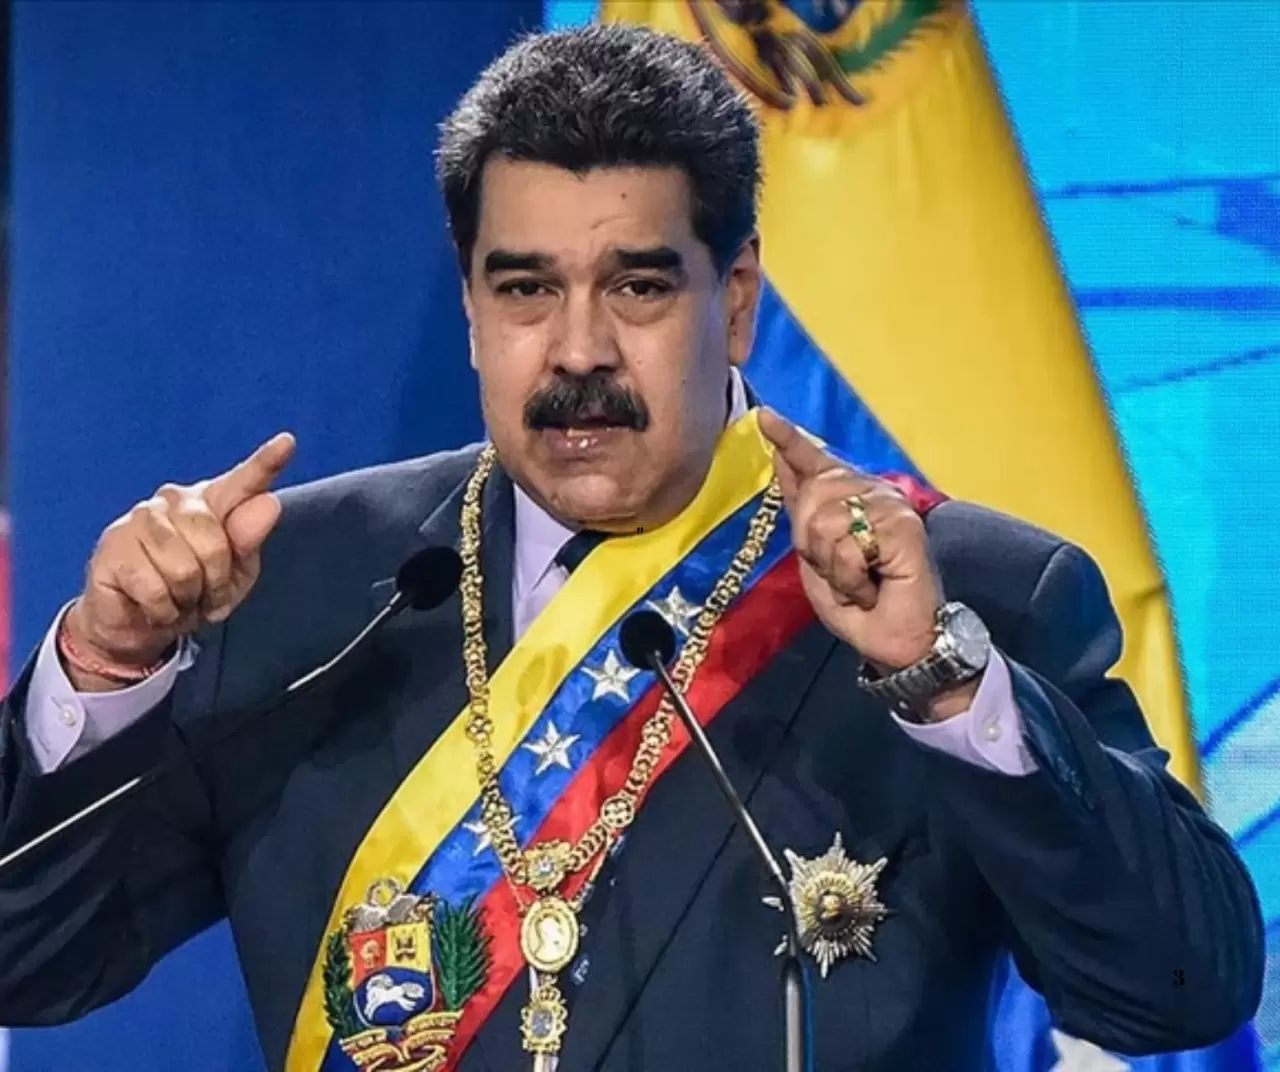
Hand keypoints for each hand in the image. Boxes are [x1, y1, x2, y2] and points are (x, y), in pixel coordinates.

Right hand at [63, 433, 296, 689]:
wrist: (139, 624)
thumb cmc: (192, 592)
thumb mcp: (233, 575)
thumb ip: (248, 540)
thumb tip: (267, 503)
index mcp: (212, 502)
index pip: (243, 482)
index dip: (266, 463)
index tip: (288, 443)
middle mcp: (174, 500)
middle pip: (213, 543)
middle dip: (214, 582)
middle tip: (202, 594)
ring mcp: (140, 519)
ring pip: (184, 570)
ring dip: (187, 598)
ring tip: (177, 598)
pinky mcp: (113, 547)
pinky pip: (155, 591)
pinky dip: (162, 611)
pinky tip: (153, 606)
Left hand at [759, 408, 944, 671]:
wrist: (894, 640)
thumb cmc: (858, 604)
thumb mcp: (816, 558)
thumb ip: (802, 511)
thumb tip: (782, 458)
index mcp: (849, 498)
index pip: (815, 462)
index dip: (788, 439)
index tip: (764, 416)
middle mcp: (871, 493)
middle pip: (810, 498)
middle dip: (813, 547)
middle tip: (842, 574)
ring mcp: (890, 506)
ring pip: (825, 523)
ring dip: (833, 567)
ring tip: (860, 582)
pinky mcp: (903, 526)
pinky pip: (849, 546)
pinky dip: (851, 578)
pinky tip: (872, 588)